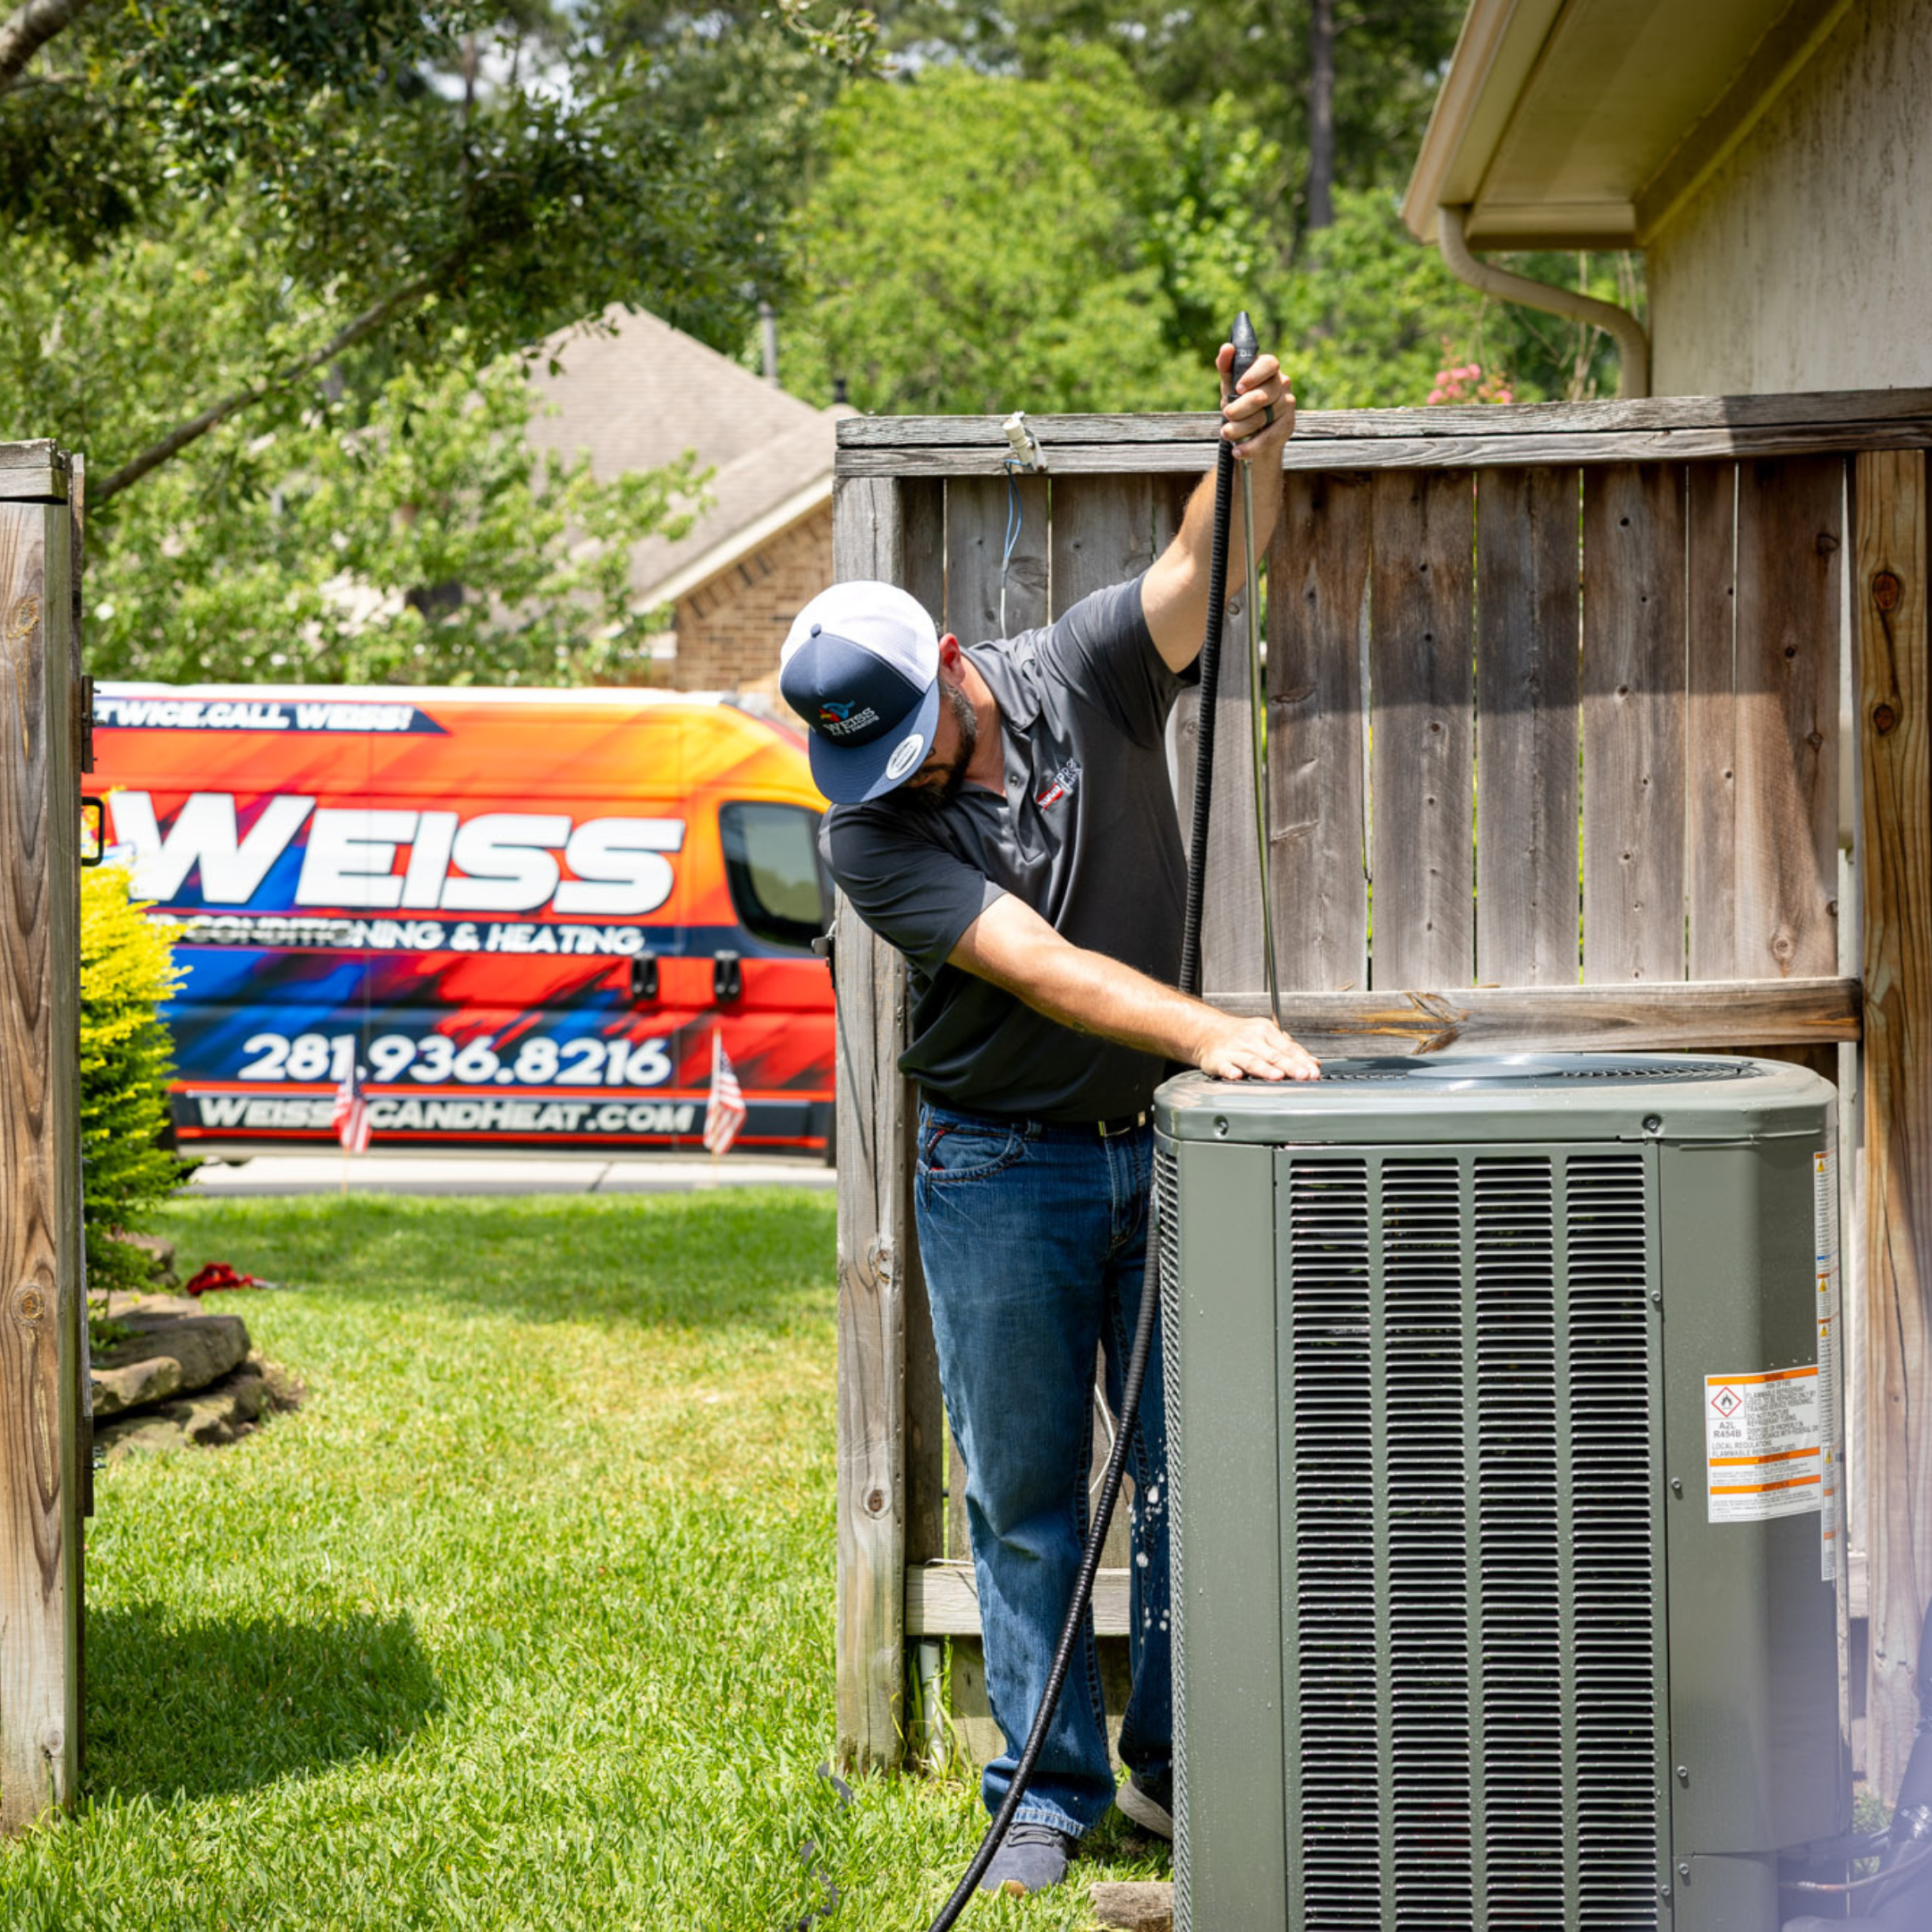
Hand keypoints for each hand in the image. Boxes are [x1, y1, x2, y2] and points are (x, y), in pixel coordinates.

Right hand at [1193, 1012, 1320, 1081]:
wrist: (1209, 1033)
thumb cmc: (1242, 1036)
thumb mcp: (1268, 1036)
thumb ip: (1291, 1050)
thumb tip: (1313, 1062)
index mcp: (1266, 1032)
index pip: (1288, 1048)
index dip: (1302, 1061)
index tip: (1314, 1072)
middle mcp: (1252, 1039)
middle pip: (1274, 1055)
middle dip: (1290, 1066)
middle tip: (1303, 1075)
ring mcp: (1235, 1050)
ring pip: (1253, 1061)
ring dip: (1266, 1069)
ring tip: (1278, 1076)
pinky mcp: (1219, 1060)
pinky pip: (1225, 1066)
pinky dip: (1231, 1071)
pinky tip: (1237, 1075)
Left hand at [1216, 344, 1295, 462]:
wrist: (1249, 431)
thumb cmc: (1239, 400)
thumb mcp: (1230, 385)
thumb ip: (1227, 367)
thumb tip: (1227, 348)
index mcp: (1268, 368)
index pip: (1269, 364)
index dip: (1254, 375)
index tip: (1238, 388)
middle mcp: (1281, 384)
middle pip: (1264, 394)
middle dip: (1242, 407)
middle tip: (1226, 414)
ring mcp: (1286, 405)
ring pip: (1264, 417)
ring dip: (1242, 428)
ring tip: (1226, 433)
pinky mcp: (1287, 425)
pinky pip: (1270, 437)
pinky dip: (1252, 446)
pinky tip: (1238, 451)